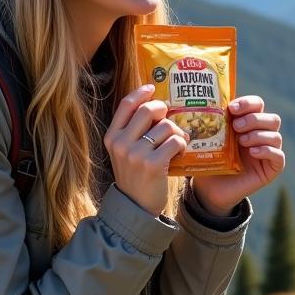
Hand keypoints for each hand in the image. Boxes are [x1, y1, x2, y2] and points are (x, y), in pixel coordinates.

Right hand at [105, 84, 189, 217]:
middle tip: (170, 119)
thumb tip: (155, 105)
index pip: (126, 105)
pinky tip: (180, 152)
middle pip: (148, 110)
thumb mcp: (124, 152)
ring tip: (178, 141)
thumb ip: (133, 131)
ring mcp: (135, 154)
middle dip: (164, 111)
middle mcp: (121, 143)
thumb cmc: (135, 176)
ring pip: (165, 126)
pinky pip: (175, 141)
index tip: (152, 87)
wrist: (135, 207)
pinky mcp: (152, 164)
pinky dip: (182, 144)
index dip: (141, 93)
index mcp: (112, 137)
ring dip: (177, 131)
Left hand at [191, 95, 284, 214]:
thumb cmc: (210, 160)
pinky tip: (252, 152)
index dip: (248, 103)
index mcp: (249, 123)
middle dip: (253, 119)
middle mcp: (262, 135)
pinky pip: (278, 156)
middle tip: (235, 126)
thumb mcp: (210, 139)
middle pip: (272, 119)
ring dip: (258, 135)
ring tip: (240, 141)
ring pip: (276, 136)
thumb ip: (212, 122)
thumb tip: (200, 103)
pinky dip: (266, 151)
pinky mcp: (271, 169)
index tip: (231, 108)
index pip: (258, 104)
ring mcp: (269, 152)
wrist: (209, 188)